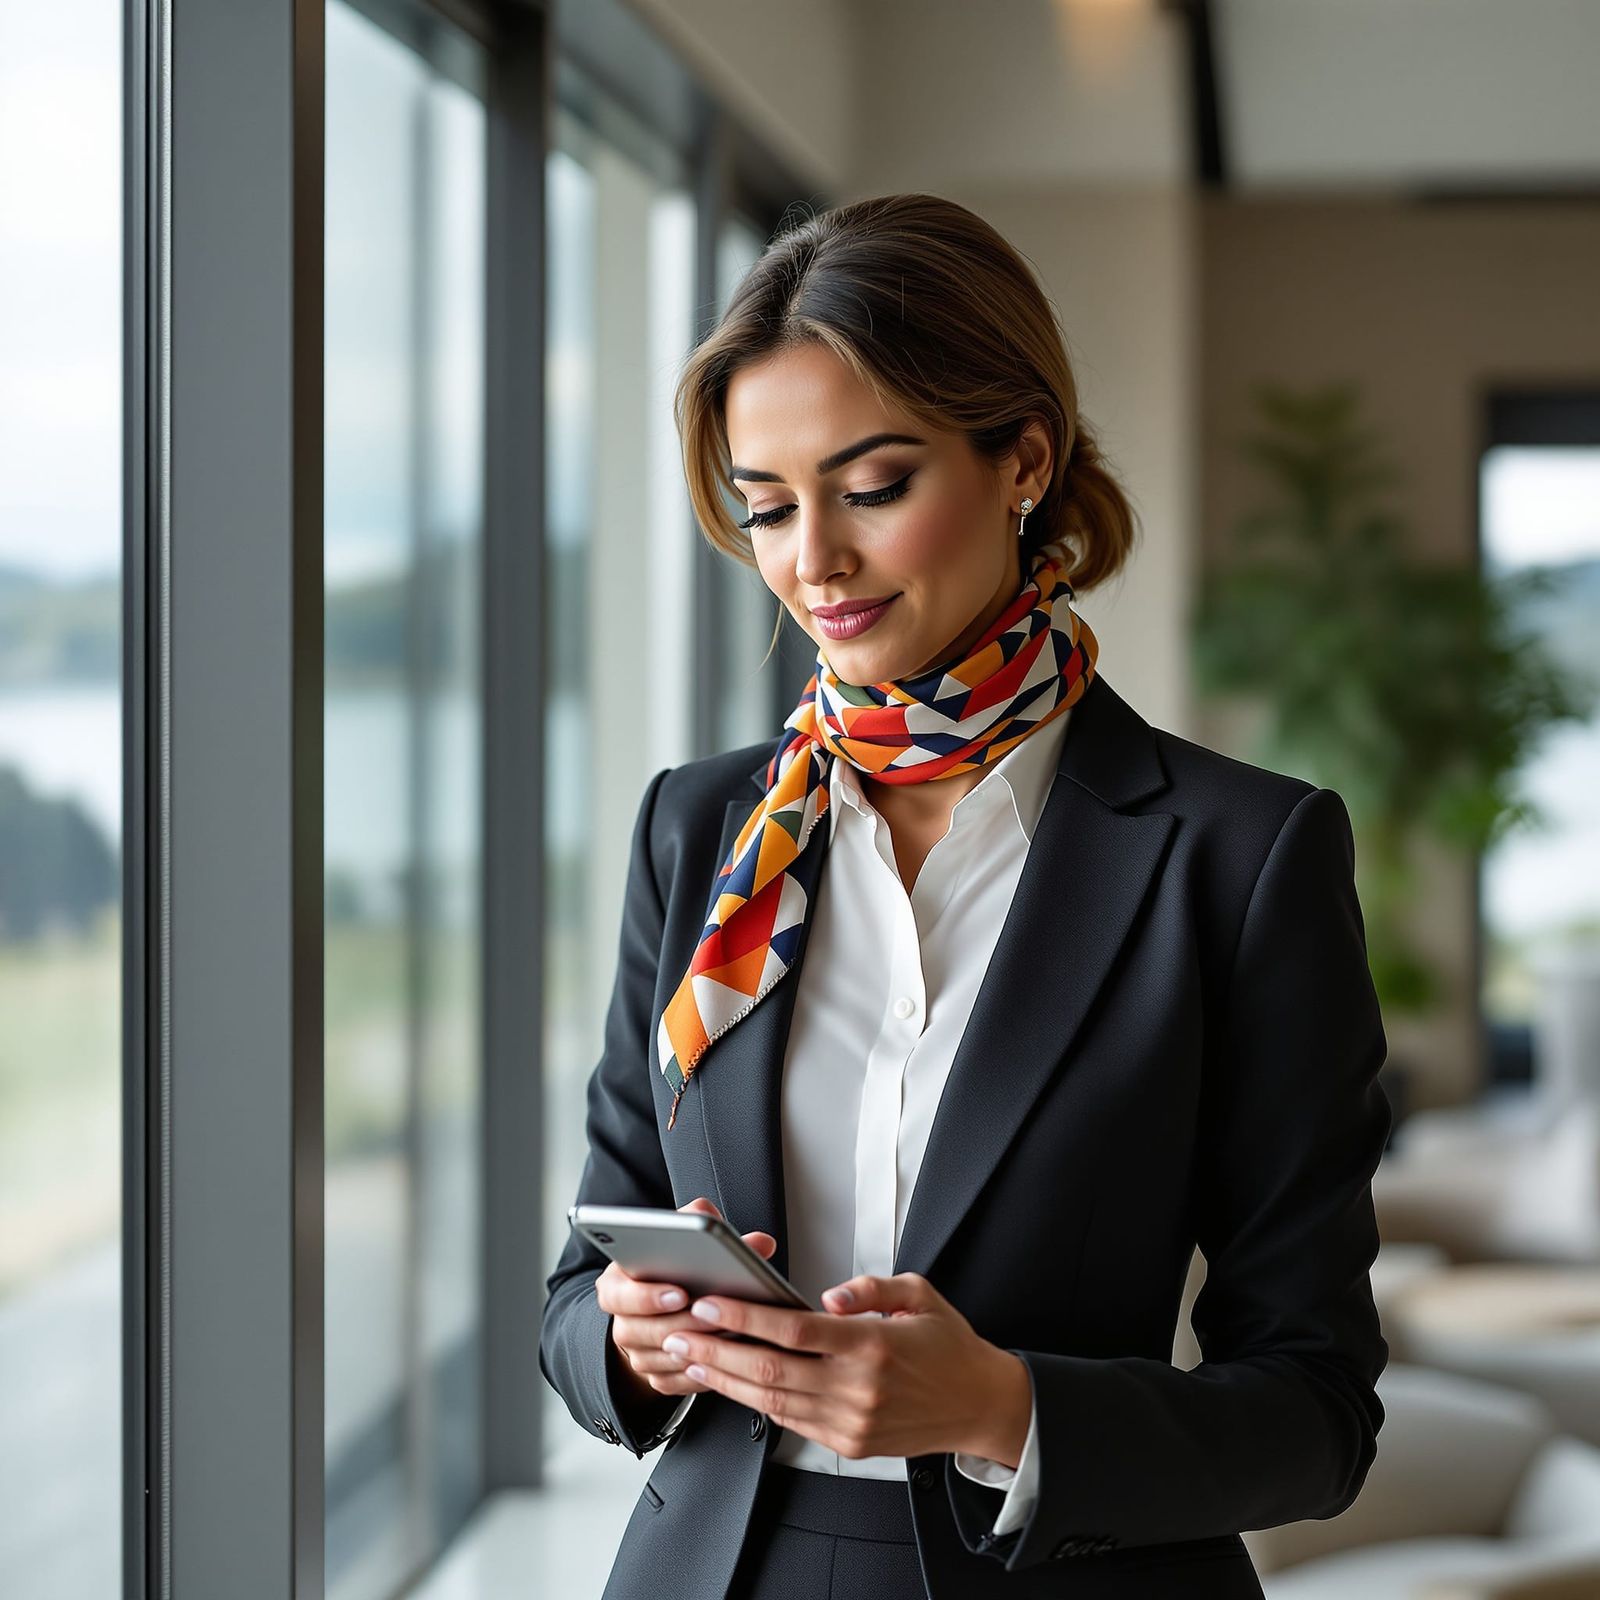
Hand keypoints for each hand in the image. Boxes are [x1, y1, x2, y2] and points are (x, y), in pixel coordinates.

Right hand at [597, 1196, 777, 1406]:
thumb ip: (709, 1228)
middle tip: (716, 1315)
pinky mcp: (655, 1377)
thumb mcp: (683, 1239)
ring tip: (729, 1332)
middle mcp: (622, 1322)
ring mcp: (637, 1354)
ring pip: (661, 1359)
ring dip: (696, 1348)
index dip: (647, 1296)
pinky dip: (700, 1372)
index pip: (617, 1295)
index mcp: (616, 1285)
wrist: (666, 1302)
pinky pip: (675, 1382)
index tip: (680, 1293)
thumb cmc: (676, 1267)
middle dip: (684, 1323)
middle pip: (643, 1331)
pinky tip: (724, 1358)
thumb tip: (760, 1242)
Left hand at [659, 1270, 1031, 1464]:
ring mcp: (852, 1421)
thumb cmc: (948, 1346)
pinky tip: (733, 1383)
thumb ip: (869, 1287)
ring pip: (773, 1402)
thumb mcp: (919, 1294)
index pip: (794, 1329)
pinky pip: (792, 1422)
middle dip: (717, 1350)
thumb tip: (827, 1295)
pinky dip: (757, 1403)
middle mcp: (858, 1387)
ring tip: (692, 1357)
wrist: (980, 1405)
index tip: (711, 1302)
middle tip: (680, 1332)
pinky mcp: (849, 1444)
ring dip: (727, 1380)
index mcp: (872, 1344)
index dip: (746, 1316)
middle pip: (771, 1371)